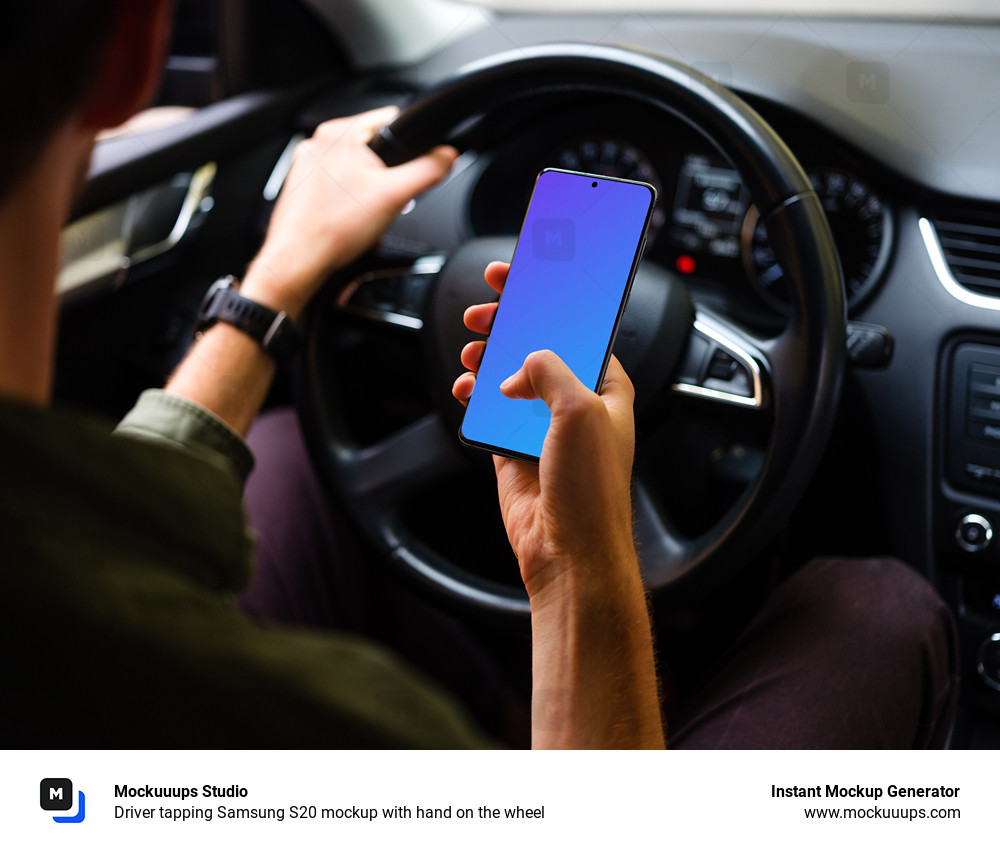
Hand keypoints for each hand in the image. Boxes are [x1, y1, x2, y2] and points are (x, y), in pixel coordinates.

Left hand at [242, 106, 457, 317]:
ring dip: (369, 191)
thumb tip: (447, 156)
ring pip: (357, 170)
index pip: (390, 121)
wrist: (299, 261)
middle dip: (386, 176)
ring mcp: (308, 165)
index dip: (409, 145)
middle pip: (374, 149)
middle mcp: (318, 144)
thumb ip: (427, 171)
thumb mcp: (394, 197)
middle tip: (381, 201)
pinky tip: (348, 220)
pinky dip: (350, 202)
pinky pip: (340, 187)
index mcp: (338, 133)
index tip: (406, 171)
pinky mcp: (303, 186)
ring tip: (362, 214)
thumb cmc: (332, 229)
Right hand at [452, 262, 637, 600]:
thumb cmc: (591, 489)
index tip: (525, 277)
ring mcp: (542, 424)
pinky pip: (489, 408)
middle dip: (509, 324)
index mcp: (605, 386)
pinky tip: (467, 386)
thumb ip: (549, 370)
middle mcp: (574, 402)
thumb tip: (522, 363)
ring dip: (488, 357)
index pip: (578, 328)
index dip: (551, 299)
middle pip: (536, 346)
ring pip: (508, 374)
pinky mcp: (514, 446)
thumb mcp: (579, 410)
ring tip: (472, 348)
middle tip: (485, 310)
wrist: (567, 549)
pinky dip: (474, 393)